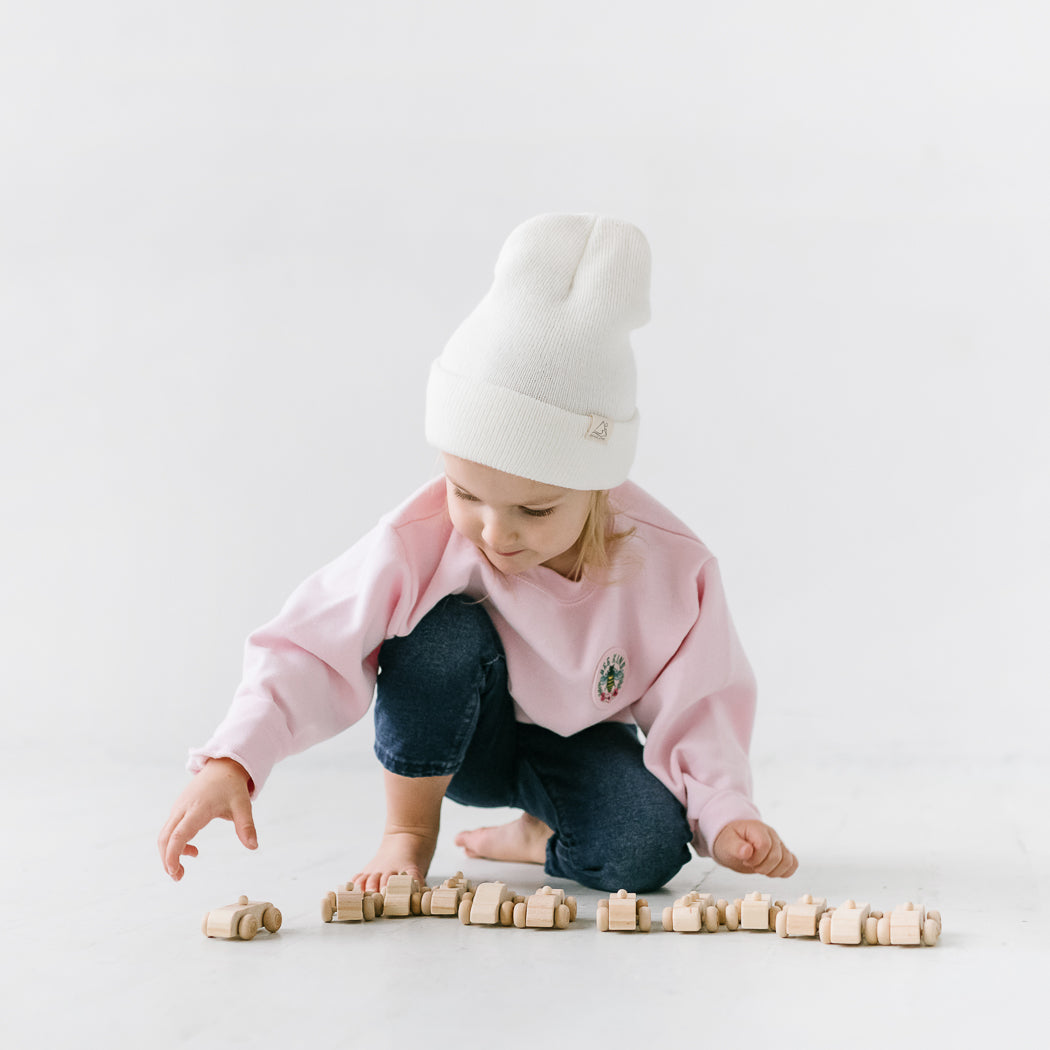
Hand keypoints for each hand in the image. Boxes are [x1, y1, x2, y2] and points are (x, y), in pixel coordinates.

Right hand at [158, 758, 256, 880]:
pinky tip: (192, 850)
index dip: (172, 855)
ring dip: (169, 853)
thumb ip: (246, 826)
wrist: (222, 766)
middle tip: (178, 877)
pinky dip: (174, 844)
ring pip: (165, 834)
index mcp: (197, 809)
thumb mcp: (243, 805)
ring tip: (183, 868)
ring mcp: (178, 808)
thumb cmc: (232, 786)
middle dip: (167, 859)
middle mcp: (183, 809)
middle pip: (165, 838)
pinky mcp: (178, 809)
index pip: (178, 835)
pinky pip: (170, 830)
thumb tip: (253, 846)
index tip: (174, 871)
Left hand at [712, 819, 797, 877]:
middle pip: (777, 856)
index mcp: (757, 828)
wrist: (732, 843)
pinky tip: (770, 872)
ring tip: (760, 869)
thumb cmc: (729, 841)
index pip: (765, 846)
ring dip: (773, 871)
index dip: (756, 859)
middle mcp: (771, 835)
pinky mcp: (782, 854)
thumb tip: (747, 851)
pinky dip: (784, 872)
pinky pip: (793, 864)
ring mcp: (779, 844)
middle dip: (763, 867)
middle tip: (750, 865)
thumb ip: (736, 846)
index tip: (745, 861)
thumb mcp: (726, 843)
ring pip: (788, 861)